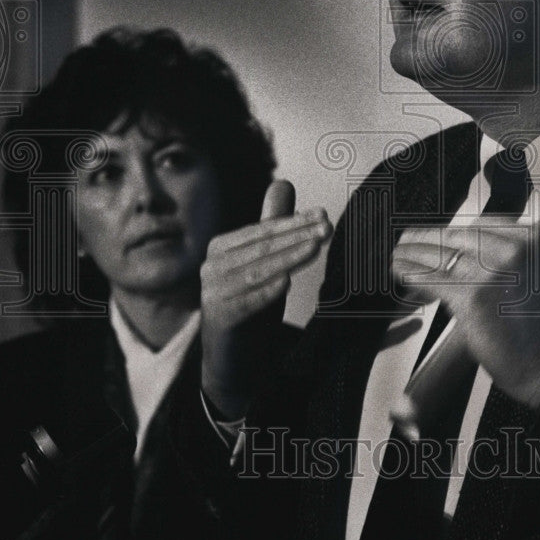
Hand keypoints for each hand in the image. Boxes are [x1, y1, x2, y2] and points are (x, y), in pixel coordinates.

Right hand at [200, 180, 331, 417]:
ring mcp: (213, 293)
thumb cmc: (252, 302)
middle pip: (261, 247)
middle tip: (327, 227)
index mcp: (222, 247)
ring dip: (288, 258)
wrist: (234, 357)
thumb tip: (282, 182)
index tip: (323, 215)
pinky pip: (246, 302)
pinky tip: (285, 282)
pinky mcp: (219, 319)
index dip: (293, 222)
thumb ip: (272, 224)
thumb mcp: (266, 260)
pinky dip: (265, 292)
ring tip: (315, 247)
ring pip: (257, 271)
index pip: (262, 230)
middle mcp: (212, 267)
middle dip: (296, 236)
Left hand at [392, 213, 539, 409]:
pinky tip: (403, 273)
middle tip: (410, 240)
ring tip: (400, 255)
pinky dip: (413, 275)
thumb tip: (469, 254)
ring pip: (441, 255)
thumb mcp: (538, 276)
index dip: (452, 233)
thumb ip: (508, 259)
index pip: (479, 226)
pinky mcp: (472, 297)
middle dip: (429, 239)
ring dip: (414, 254)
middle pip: (456, 236)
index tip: (440, 236)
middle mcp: (512, 250)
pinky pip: (433, 279)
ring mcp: (491, 272)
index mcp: (532, 239)